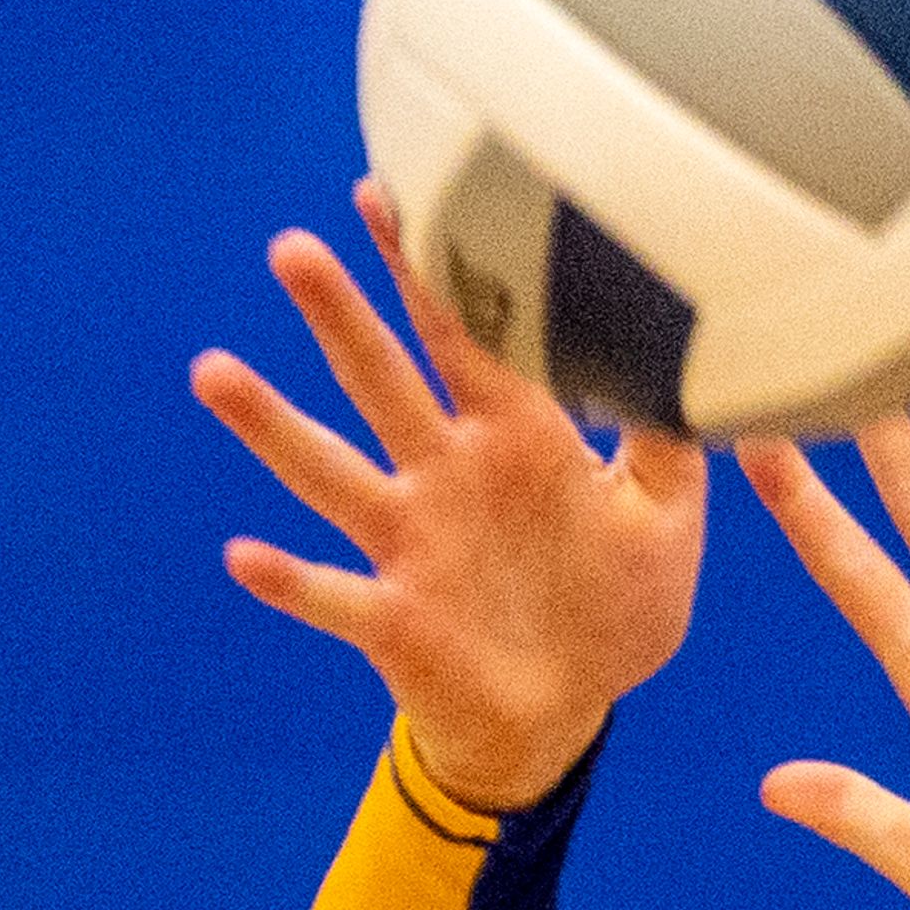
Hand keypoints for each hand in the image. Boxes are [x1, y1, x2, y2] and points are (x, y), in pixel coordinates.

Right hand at [195, 181, 706, 811]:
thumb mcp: (667, 520)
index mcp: (516, 440)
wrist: (566, 715)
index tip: (389, 195)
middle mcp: (447, 477)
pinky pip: (332, 596)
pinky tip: (244, 556)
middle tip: (292, 250)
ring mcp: (410, 545)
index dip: (429, 271)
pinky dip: (290, 581)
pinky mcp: (391, 618)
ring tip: (214, 372)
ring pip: (331, 471)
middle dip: (340, 315)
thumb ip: (671, 438)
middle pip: (383, 380)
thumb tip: (696, 352)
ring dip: (273, 426)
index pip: (468, 336)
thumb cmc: (615, 611)